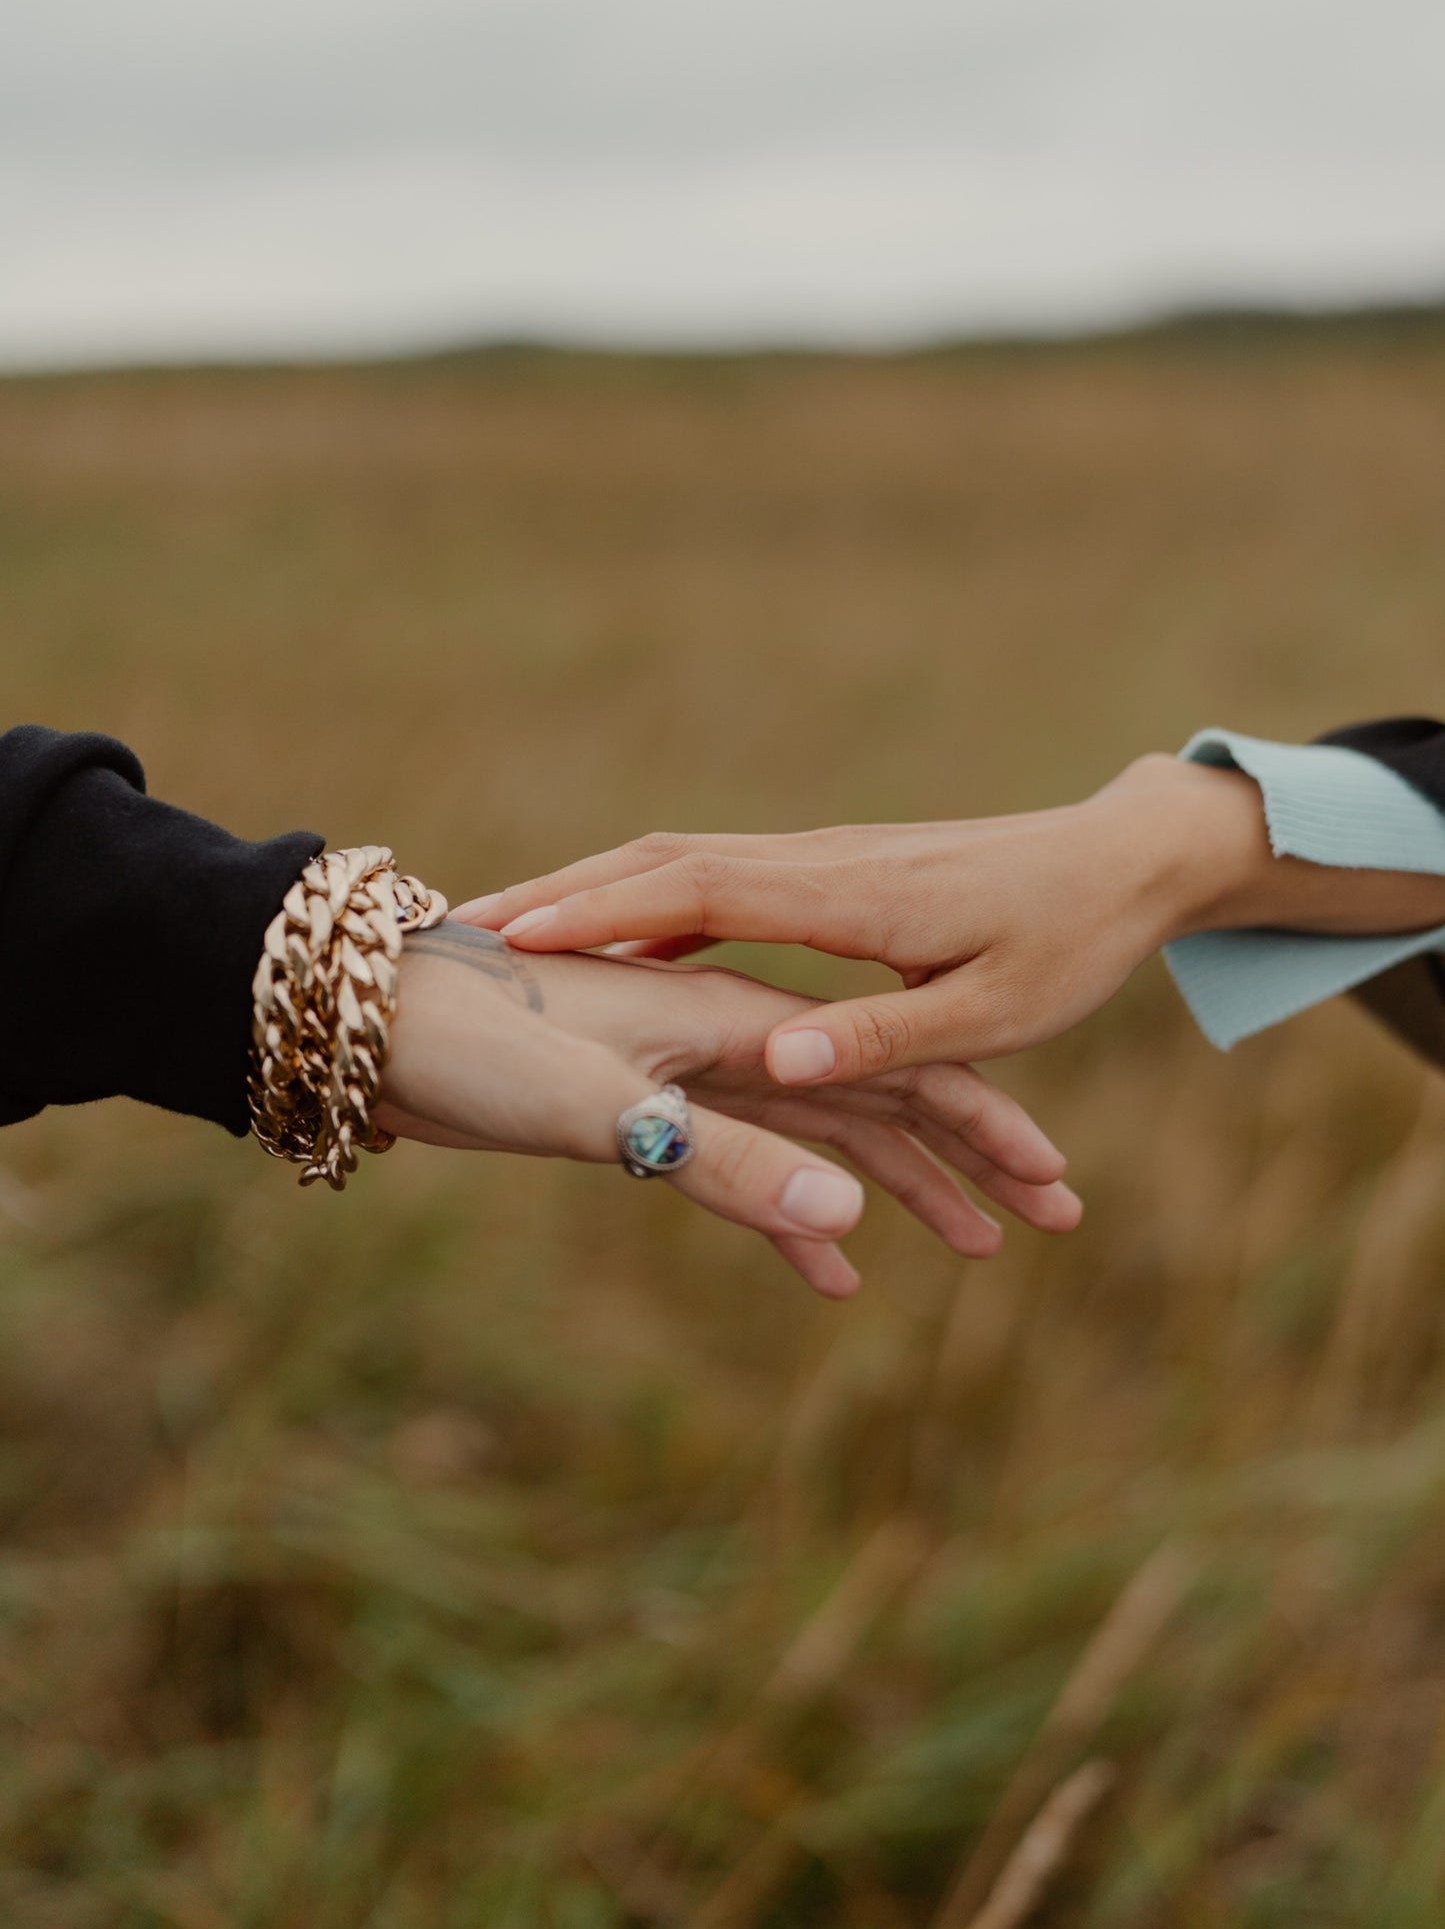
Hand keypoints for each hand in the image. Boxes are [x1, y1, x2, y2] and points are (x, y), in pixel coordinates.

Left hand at [380, 922, 1079, 1296]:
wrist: (373, 1028)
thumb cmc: (474, 1047)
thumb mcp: (599, 1107)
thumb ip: (718, 1161)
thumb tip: (845, 1220)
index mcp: (738, 1017)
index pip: (897, 1073)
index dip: (981, 1130)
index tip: (1054, 1187)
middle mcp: (734, 1038)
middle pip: (885, 1100)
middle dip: (971, 1160)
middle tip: (1054, 1222)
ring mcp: (694, 1076)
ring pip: (827, 1136)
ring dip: (903, 1193)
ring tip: (980, 1253)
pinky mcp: (649, 1114)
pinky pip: (750, 1171)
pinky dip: (798, 1221)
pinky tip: (837, 1274)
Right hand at [463, 756, 1444, 1082]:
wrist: (1119, 859)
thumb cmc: (1066, 943)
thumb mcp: (989, 1009)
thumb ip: (881, 1041)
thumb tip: (780, 1069)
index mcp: (845, 898)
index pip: (695, 885)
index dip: (601, 907)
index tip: (514, 929)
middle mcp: (817, 866)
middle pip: (665, 862)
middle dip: (569, 891)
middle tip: (473, 924)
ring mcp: (820, 864)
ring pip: (683, 866)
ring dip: (600, 891)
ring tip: (513, 928)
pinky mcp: (831, 877)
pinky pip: (719, 883)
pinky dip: (652, 901)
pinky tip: (620, 936)